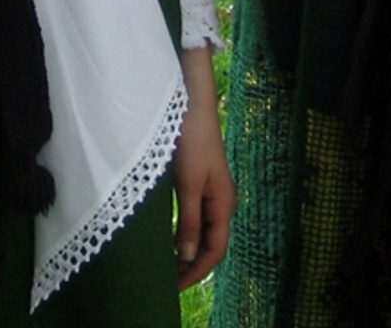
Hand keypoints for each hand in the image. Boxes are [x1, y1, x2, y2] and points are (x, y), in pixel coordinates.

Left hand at [172, 49, 234, 289]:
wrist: (192, 104)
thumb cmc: (191, 141)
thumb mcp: (187, 184)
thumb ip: (188, 221)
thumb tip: (187, 256)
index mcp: (223, 204)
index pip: (215, 250)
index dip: (197, 272)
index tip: (175, 287)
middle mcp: (221, 202)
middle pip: (211, 244)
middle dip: (192, 266)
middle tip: (168, 283)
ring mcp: (210, 192)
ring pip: (202, 232)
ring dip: (187, 251)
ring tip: (167, 268)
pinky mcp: (199, 183)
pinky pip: (194, 218)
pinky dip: (183, 234)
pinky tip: (169, 239)